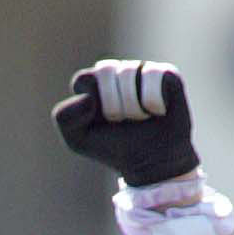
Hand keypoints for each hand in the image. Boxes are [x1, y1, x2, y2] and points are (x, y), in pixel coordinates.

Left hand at [53, 60, 197, 185]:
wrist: (151, 165)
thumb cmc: (114, 149)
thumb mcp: (78, 140)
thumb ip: (65, 118)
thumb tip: (88, 98)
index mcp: (94, 82)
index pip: (85, 78)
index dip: (92, 104)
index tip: (102, 121)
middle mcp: (118, 70)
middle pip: (106, 71)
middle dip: (112, 106)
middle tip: (121, 121)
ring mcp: (142, 70)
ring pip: (129, 75)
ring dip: (133, 108)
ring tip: (140, 119)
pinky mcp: (167, 74)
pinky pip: (153, 78)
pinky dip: (153, 103)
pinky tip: (157, 112)